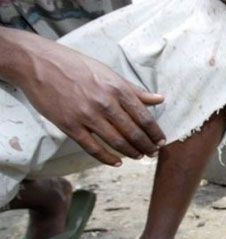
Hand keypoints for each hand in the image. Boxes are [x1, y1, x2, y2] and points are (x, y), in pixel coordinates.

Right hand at [4, 30, 165, 165]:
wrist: (37, 64)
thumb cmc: (75, 65)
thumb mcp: (108, 72)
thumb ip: (134, 90)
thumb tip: (159, 99)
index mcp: (117, 89)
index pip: (144, 117)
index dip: (155, 132)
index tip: (161, 141)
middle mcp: (105, 103)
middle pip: (133, 132)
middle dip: (147, 146)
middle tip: (153, 153)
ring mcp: (87, 116)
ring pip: (117, 142)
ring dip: (132, 153)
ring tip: (139, 157)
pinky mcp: (70, 126)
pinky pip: (93, 148)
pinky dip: (107, 158)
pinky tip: (117, 162)